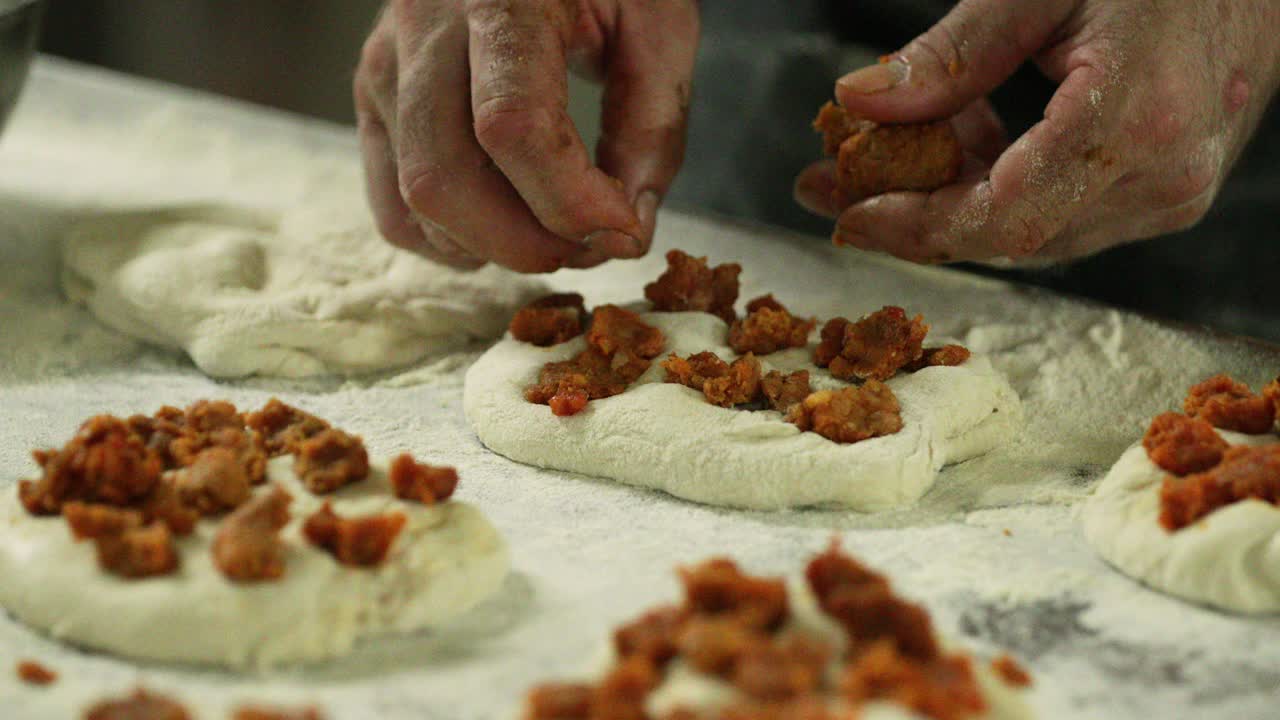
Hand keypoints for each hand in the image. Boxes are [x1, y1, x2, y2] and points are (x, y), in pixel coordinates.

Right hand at [354, 0, 698, 271]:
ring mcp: (384, 66)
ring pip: (416, 203)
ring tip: (560, 230)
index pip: (510, 124)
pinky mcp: (373, 100)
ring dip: (497, 247)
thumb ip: (653, 124)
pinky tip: (506, 226)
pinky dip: (454, 242)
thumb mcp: (657, 23)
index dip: (569, 201)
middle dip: (530, 243)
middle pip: (445, 179)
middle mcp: (422, 27)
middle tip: (595, 244)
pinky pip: (394, 209)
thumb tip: (626, 232)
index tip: (623, 227)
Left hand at [795, 0, 1279, 263]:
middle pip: (1009, 237)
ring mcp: (1176, 193)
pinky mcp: (1172, 191)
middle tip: (837, 185)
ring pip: (1032, 233)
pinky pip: (1064, 215)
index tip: (847, 213)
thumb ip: (952, 54)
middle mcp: (1165, 177)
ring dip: (953, 200)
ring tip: (896, 149)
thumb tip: (860, 99)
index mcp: (1136, 120)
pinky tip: (968, 143)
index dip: (916, 226)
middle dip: (913, 216)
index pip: (1000, 218)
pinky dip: (1002, 190)